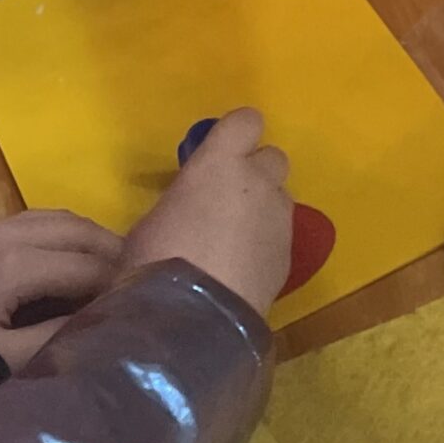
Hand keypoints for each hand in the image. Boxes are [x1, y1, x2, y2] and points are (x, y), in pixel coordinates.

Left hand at [0, 212, 125, 387]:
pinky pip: (39, 219)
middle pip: (81, 230)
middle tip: (139, 281)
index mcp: (18, 264)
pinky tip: (72, 259)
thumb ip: (55, 339)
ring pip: (61, 217)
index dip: (120, 284)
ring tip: (112, 269)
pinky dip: (66, 235)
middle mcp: (11, 231)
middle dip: (115, 253)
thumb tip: (102, 324)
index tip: (143, 303)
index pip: (88, 267)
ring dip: (91, 239)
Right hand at [123, 109, 292, 313]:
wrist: (193, 321)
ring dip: (264, 208)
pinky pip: (282, 235)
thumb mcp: (153, 222)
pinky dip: (267, 243)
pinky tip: (243, 268)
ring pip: (281, 197)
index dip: (236, 135)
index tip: (220, 153)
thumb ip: (184, 200)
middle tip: (229, 199)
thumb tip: (190, 209)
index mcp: (220, 163)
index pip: (246, 121)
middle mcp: (258, 182)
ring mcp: (279, 219)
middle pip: (273, 157)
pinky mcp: (290, 256)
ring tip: (236, 239)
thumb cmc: (157, 262)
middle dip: (256, 172)